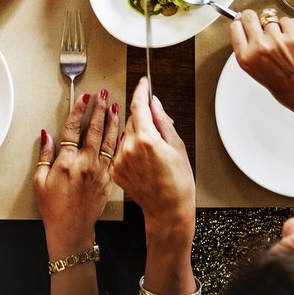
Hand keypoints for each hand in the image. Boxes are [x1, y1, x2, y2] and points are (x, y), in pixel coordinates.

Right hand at [34, 90, 119, 256]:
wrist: (71, 229)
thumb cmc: (54, 208)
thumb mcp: (39, 181)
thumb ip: (44, 155)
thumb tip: (46, 135)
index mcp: (67, 162)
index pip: (73, 129)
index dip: (79, 111)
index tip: (83, 98)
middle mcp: (85, 164)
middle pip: (94, 130)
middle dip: (98, 109)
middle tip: (102, 95)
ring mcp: (99, 172)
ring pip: (108, 141)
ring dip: (112, 122)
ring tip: (114, 107)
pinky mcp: (108, 180)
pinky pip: (115, 156)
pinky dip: (119, 142)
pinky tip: (122, 132)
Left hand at [111, 77, 193, 248]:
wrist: (168, 211)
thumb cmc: (178, 183)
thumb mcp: (177, 147)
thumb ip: (163, 121)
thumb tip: (154, 103)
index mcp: (146, 139)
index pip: (138, 105)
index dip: (141, 91)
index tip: (143, 83)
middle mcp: (129, 147)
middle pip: (132, 119)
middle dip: (143, 119)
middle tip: (158, 132)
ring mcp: (120, 159)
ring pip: (125, 135)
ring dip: (136, 135)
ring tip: (152, 154)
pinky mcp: (115, 170)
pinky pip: (121, 150)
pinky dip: (130, 150)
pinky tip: (143, 163)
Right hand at [229, 10, 293, 134]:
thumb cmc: (287, 89)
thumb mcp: (258, 74)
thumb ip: (251, 53)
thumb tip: (249, 34)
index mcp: (246, 59)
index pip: (235, 29)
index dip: (240, 22)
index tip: (242, 20)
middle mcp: (259, 47)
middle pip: (249, 17)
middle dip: (253, 18)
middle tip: (259, 21)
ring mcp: (277, 41)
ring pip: (270, 20)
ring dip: (275, 27)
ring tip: (282, 42)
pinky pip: (286, 21)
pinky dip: (288, 27)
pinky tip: (291, 40)